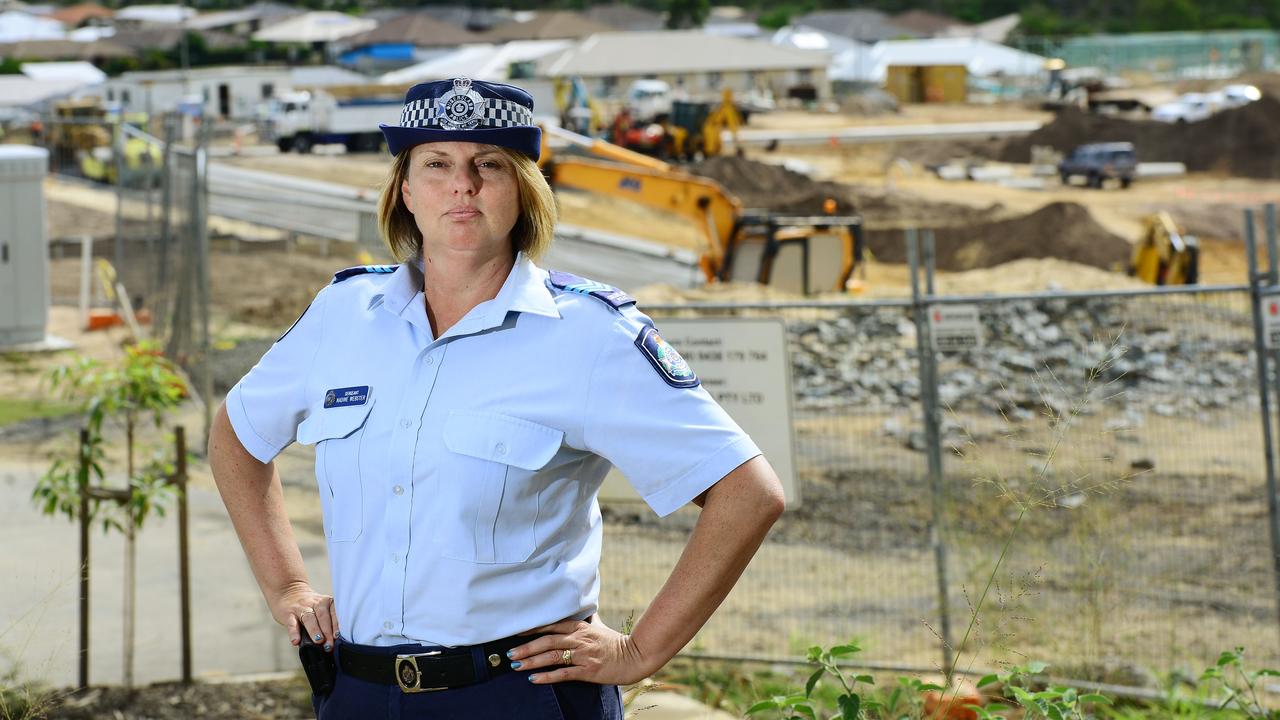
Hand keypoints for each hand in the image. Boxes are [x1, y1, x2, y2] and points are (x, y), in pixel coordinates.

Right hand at [270, 583, 337, 651]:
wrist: (289, 593)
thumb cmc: (310, 607)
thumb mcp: (322, 609)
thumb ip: (328, 623)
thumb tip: (333, 644)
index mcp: (327, 602)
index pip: (334, 613)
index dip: (337, 625)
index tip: (339, 637)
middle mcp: (315, 603)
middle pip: (323, 616)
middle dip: (327, 632)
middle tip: (330, 645)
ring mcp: (301, 608)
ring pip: (309, 618)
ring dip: (315, 630)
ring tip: (318, 641)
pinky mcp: (288, 614)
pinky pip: (292, 623)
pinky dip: (294, 632)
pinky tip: (296, 641)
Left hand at [508, 616, 653, 685]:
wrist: (634, 656)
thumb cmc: (614, 642)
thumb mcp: (598, 627)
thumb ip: (586, 621)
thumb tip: (580, 612)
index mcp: (580, 627)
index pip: (551, 625)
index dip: (532, 629)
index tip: (516, 632)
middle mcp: (579, 639)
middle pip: (547, 641)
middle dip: (526, 647)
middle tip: (509, 653)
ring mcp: (583, 655)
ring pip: (552, 656)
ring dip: (532, 661)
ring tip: (516, 665)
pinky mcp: (587, 670)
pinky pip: (563, 673)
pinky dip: (546, 676)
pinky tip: (533, 679)